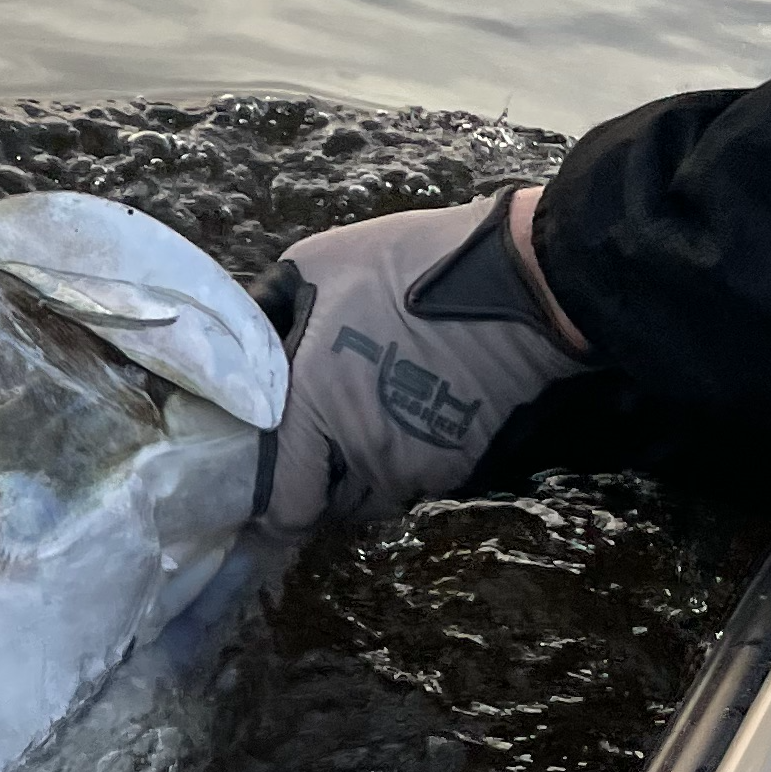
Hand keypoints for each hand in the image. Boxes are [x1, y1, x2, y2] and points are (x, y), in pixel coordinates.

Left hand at [253, 188, 589, 540]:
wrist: (523, 280)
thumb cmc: (411, 265)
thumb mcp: (318, 263)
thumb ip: (271, 308)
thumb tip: (247, 335)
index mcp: (315, 407)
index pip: (284, 503)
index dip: (268, 506)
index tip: (263, 490)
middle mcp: (362, 450)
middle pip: (325, 508)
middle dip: (313, 487)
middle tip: (312, 450)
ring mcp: (416, 463)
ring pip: (370, 499)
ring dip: (357, 479)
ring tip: (360, 431)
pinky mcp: (459, 464)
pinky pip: (414, 481)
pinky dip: (404, 464)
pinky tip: (408, 420)